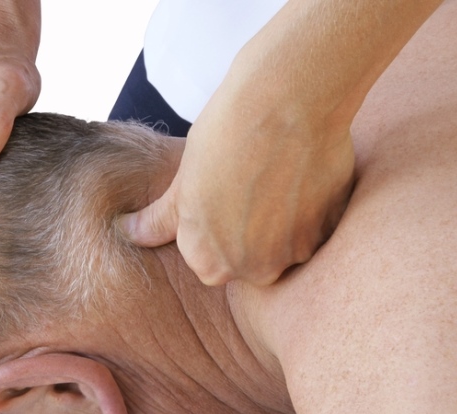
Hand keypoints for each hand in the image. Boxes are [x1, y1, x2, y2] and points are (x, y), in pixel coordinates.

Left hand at [120, 87, 354, 285]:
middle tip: (250, 185)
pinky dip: (313, 208)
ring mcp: (295, 252)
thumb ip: (159, 222)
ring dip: (284, 222)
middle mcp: (254, 269)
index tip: (221, 199)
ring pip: (287, 247)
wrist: (285, 100)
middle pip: (251, 261)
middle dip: (251, 233)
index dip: (215, 229)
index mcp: (210, 262)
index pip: (210, 263)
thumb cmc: (225, 137)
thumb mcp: (181, 183)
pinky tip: (302, 173)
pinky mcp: (329, 229)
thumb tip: (127, 233)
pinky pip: (318, 228)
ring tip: (277, 175)